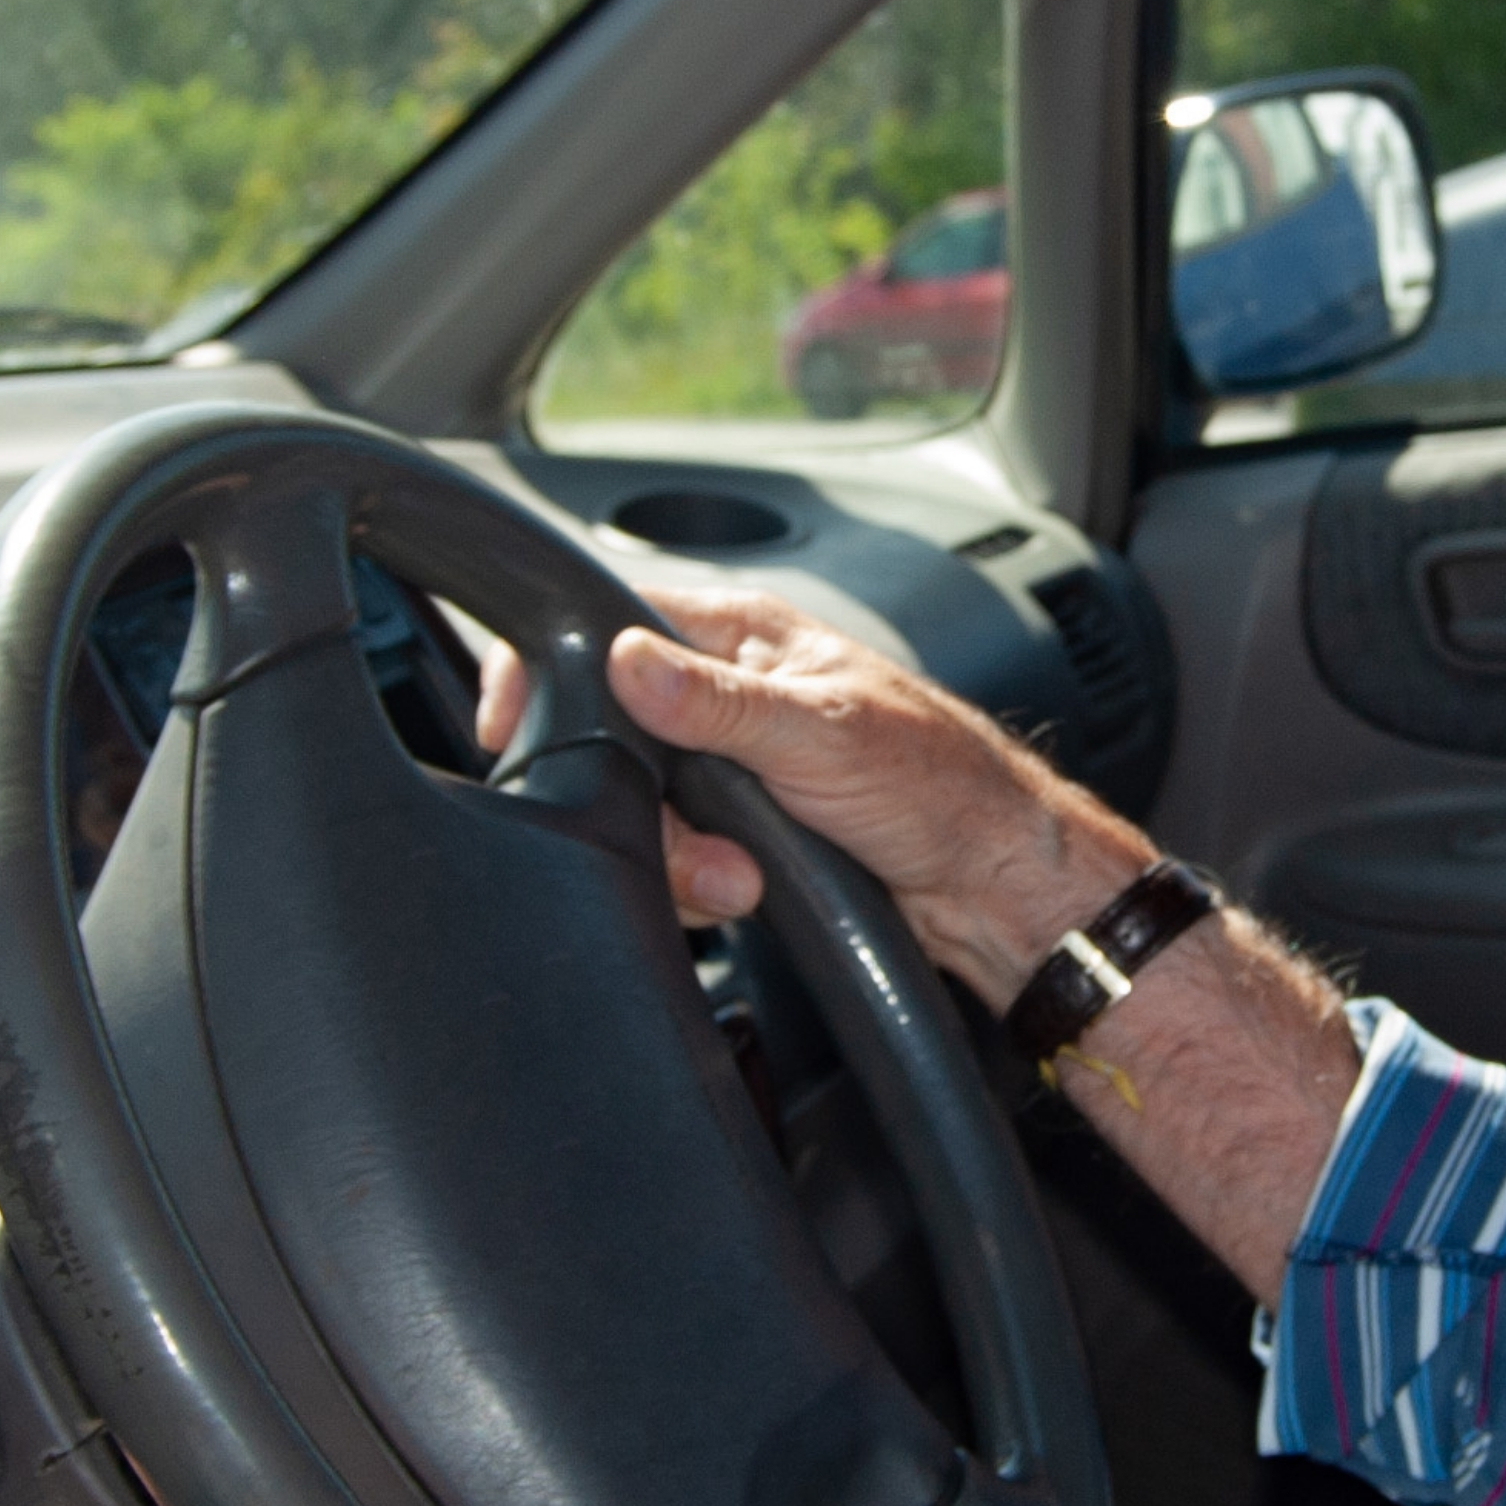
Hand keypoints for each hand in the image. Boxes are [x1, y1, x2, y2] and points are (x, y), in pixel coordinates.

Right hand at [479, 581, 1141, 998]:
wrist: (991, 882)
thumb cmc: (939, 786)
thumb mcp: (821, 736)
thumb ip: (717, 703)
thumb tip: (628, 661)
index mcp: (743, 632)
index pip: (609, 617)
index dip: (553, 668)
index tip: (514, 723)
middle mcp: (726, 685)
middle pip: (609, 730)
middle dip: (637, 803)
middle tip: (691, 842)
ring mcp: (728, 756)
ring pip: (637, 800)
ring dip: (676, 854)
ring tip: (739, 876)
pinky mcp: (736, 819)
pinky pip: (672, 846)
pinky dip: (695, 880)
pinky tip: (742, 889)